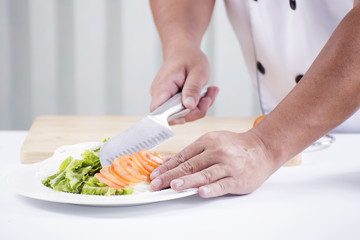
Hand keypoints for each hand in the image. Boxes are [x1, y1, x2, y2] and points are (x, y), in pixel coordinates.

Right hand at [150, 46, 218, 124]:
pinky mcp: (173, 100)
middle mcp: (161, 94)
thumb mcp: (197, 71)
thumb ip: (193, 88)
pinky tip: (205, 93)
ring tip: (209, 92)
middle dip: (195, 111)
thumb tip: (189, 106)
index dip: (171, 118)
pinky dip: (197, 104)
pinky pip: (185, 109)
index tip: (188, 115)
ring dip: (199, 107)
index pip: (158, 111)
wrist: (183, 50)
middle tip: (208, 98)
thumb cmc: (189, 57)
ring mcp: (166, 98)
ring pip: (182, 114)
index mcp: (163, 86)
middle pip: (174, 115)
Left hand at [150, 131, 277, 197]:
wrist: (262, 148)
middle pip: (190, 165)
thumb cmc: (235, 147)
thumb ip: (191, 153)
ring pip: (205, 174)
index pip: (183, 156)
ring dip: (188, 181)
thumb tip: (167, 162)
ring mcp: (228, 165)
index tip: (155, 175)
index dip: (167, 166)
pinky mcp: (238, 178)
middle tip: (156, 184)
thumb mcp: (212, 142)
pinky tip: (201, 192)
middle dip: (171, 176)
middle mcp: (217, 151)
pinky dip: (212, 189)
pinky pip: (223, 184)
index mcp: (208, 141)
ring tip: (174, 186)